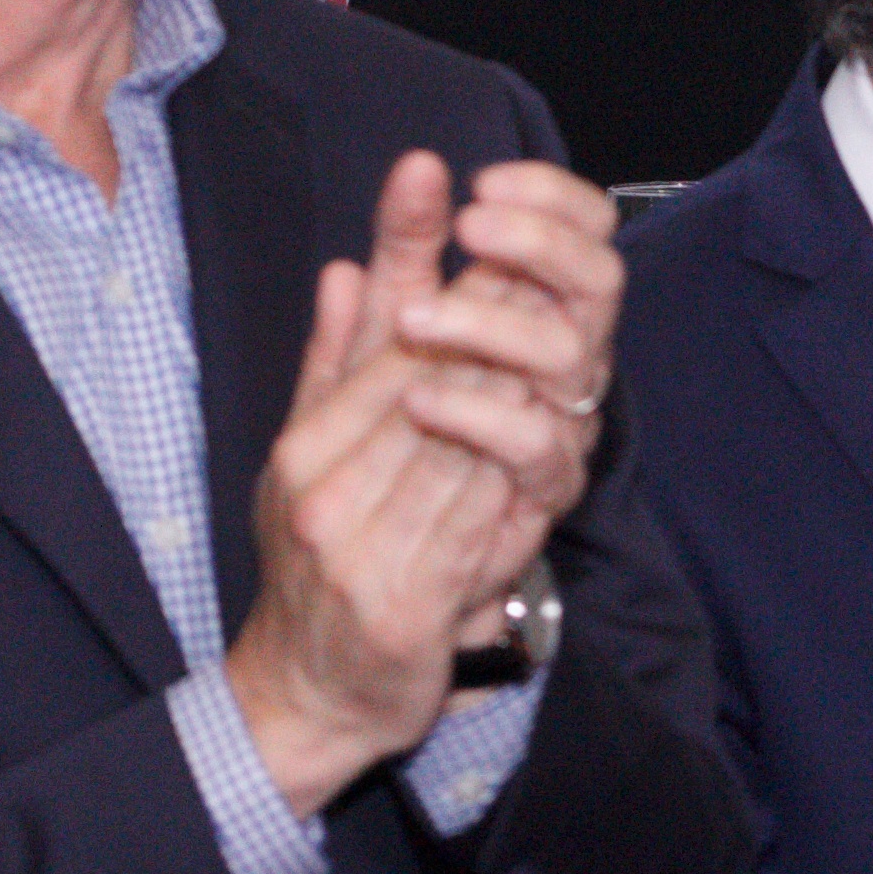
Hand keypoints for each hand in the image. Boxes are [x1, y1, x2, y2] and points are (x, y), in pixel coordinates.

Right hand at [226, 156, 571, 809]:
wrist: (305, 699)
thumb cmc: (315, 573)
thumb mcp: (303, 460)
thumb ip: (333, 366)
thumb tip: (350, 270)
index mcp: (305, 446)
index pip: (377, 336)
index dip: (419, 253)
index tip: (448, 174)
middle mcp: (324, 489)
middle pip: (425, 376)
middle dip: (490, 313)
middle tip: (546, 251)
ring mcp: (361, 547)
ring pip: (463, 446)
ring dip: (520, 391)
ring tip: (569, 338)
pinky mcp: (403, 606)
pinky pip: (480, 530)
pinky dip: (519, 487)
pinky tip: (556, 449)